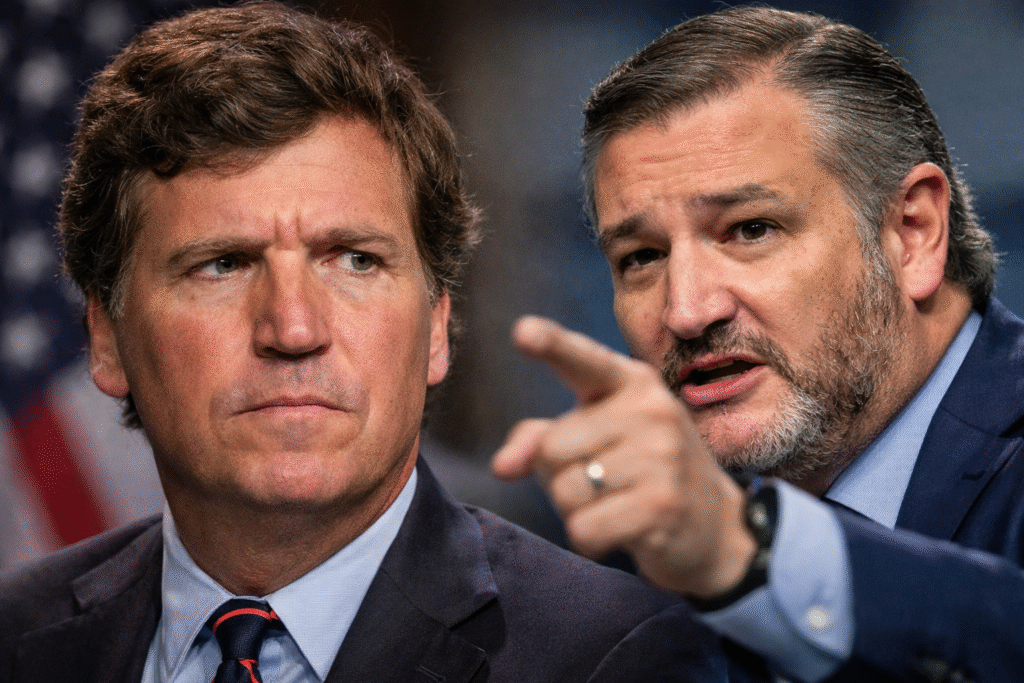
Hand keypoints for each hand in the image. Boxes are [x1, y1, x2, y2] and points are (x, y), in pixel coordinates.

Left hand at [492, 315, 756, 598]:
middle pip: (552, 448)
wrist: (717, 526)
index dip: (550, 344)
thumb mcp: (595, 440)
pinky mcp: (663, 505)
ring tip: (615, 504)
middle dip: (558, 476)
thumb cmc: (641, 473)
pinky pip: (584, 529)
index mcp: (631, 383)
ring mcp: (662, 457)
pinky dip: (589, 539)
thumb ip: (541, 438)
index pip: (583, 359)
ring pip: (565, 491)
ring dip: (576, 510)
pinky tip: (621, 530)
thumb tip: (502, 465)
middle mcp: (650, 411)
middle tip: (601, 482)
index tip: (521, 329)